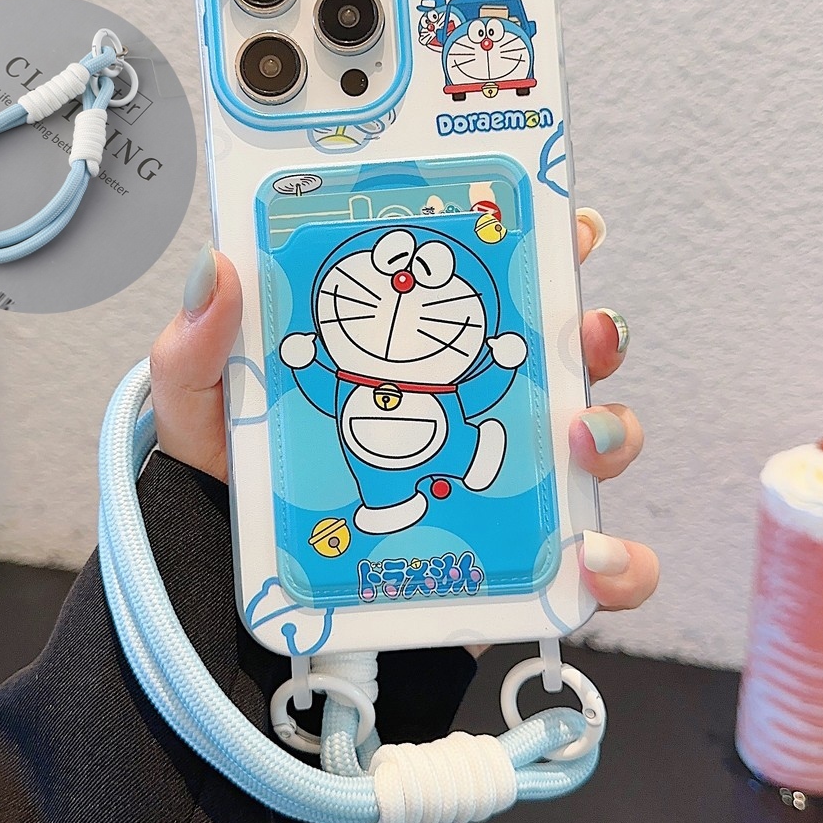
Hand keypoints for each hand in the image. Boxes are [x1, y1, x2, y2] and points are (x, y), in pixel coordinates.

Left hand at [150, 216, 657, 652]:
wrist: (241, 594)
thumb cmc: (237, 483)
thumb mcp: (204, 406)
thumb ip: (201, 346)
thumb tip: (218, 268)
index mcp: (415, 355)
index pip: (495, 288)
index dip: (543, 248)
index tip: (564, 227)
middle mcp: (474, 407)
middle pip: (567, 355)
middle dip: (598, 332)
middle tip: (586, 329)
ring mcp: (505, 483)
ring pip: (596, 443)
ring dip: (615, 431)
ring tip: (581, 438)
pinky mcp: (519, 563)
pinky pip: (598, 564)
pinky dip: (621, 563)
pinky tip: (593, 559)